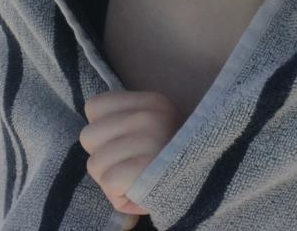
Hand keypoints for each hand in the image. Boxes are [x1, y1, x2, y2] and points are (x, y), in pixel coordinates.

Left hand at [80, 90, 183, 222]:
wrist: (208, 187)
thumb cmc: (171, 163)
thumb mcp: (154, 129)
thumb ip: (124, 122)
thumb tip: (91, 129)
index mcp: (150, 101)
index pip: (93, 107)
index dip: (102, 131)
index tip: (124, 143)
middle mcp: (149, 115)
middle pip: (88, 136)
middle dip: (102, 158)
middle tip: (129, 167)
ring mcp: (149, 139)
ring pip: (95, 164)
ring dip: (110, 180)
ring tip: (135, 181)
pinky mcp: (146, 168)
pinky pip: (109, 182)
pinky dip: (118, 196)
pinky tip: (138, 193)